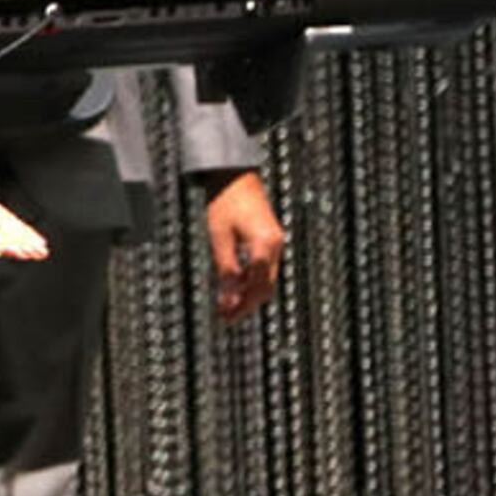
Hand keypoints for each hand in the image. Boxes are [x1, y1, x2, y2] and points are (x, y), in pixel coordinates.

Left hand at [206, 170, 286, 320]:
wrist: (235, 177)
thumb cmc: (224, 203)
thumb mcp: (220, 238)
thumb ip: (226, 269)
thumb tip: (227, 300)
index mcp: (264, 245)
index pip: (257, 287)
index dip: (242, 306)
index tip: (225, 318)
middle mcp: (275, 245)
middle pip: (266, 287)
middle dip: (247, 305)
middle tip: (226, 319)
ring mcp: (276, 242)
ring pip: (266, 279)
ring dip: (249, 294)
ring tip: (227, 306)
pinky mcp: (271, 239)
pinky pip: (264, 268)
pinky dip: (251, 280)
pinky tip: (234, 286)